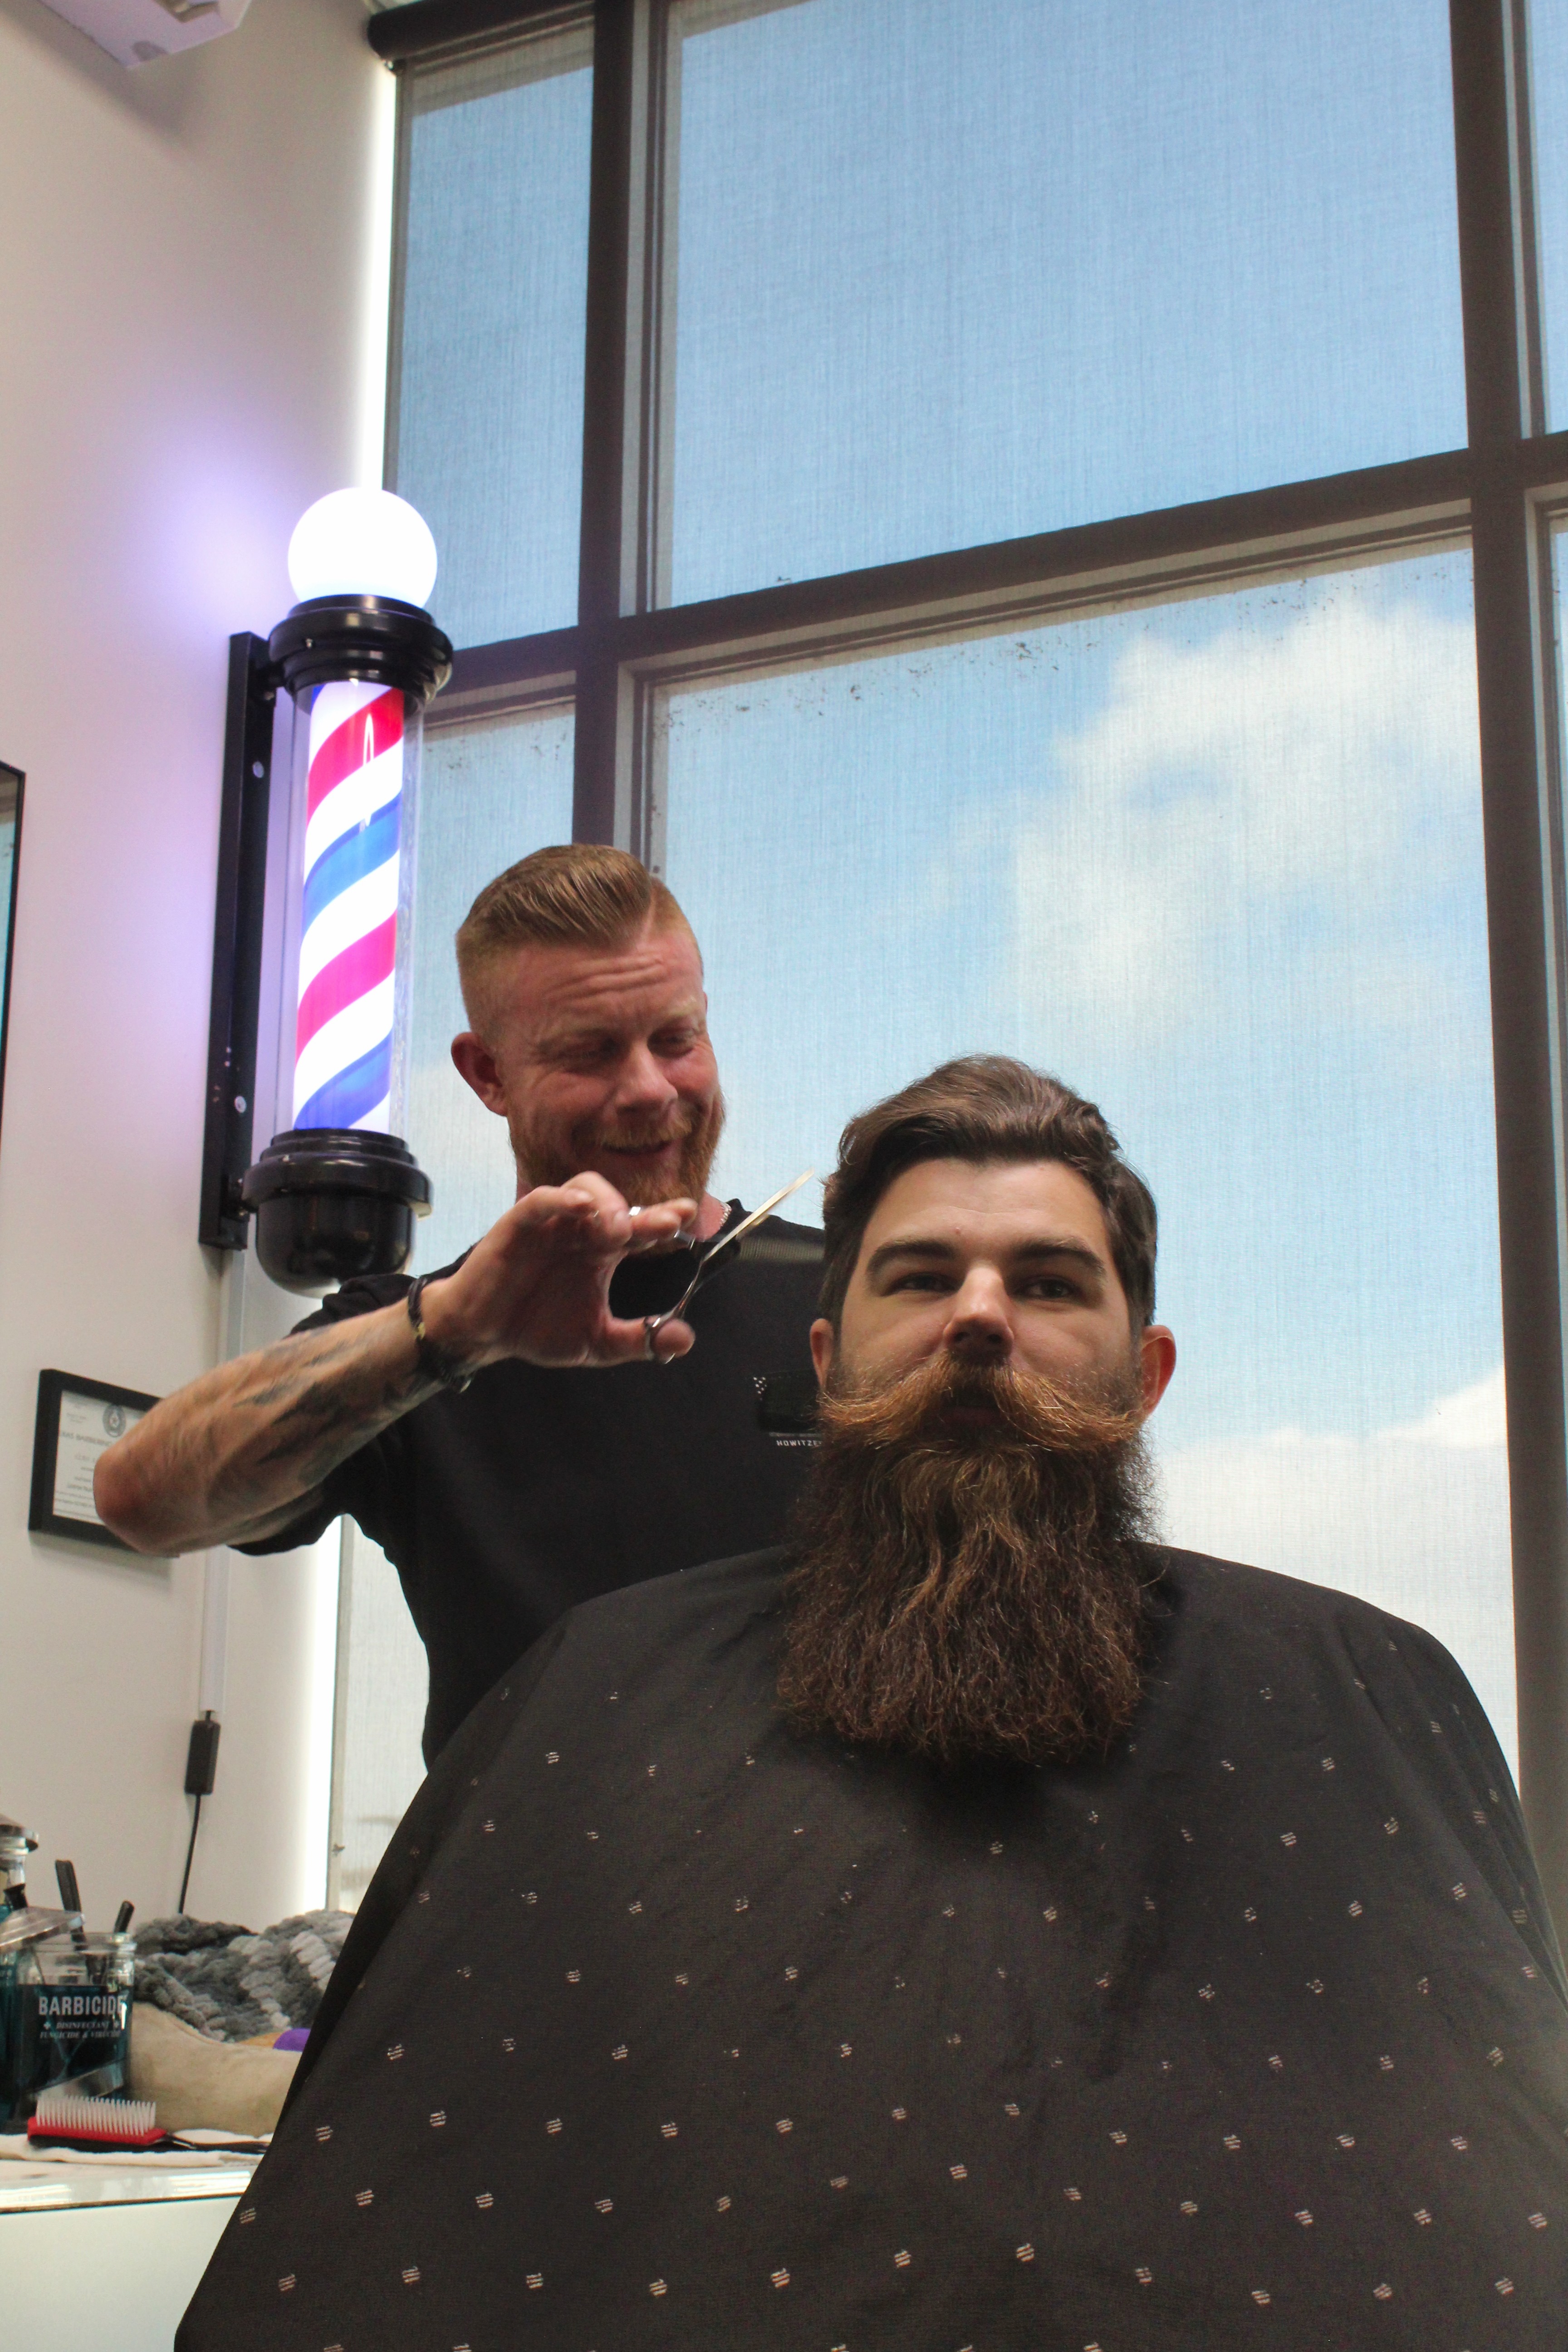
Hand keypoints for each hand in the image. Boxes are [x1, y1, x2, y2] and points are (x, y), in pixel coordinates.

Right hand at [416, 1173, 698, 1370]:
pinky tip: (581, 1208)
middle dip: (645, 1210)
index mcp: (602, 1252)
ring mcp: (551, 1224)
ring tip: (620, 1230)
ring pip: (584, 1187)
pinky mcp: (517, 1225)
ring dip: (607, 1202)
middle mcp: (581, 1231)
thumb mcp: (597, 1342)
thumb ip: (639, 1340)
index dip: (665, 1219)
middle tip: (668, 1223)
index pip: (640, 1226)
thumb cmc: (537, 1329)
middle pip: (618, 1203)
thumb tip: (684, 1338)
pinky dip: (561, 1198)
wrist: (484, 1335)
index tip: (690, 1219)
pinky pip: (541, 1200)